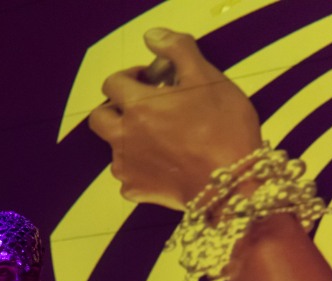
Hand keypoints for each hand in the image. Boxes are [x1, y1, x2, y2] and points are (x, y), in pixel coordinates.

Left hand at [89, 28, 261, 209]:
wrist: (231, 184)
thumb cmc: (223, 128)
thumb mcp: (207, 78)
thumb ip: (178, 50)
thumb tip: (153, 36)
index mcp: (137, 105)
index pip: (112, 83)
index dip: (130, 77)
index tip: (152, 80)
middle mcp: (123, 136)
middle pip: (100, 117)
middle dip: (116, 108)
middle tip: (145, 109)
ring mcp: (127, 167)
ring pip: (114, 148)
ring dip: (129, 139)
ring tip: (161, 138)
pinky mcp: (137, 192)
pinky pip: (128, 177)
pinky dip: (140, 170)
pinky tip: (163, 166)